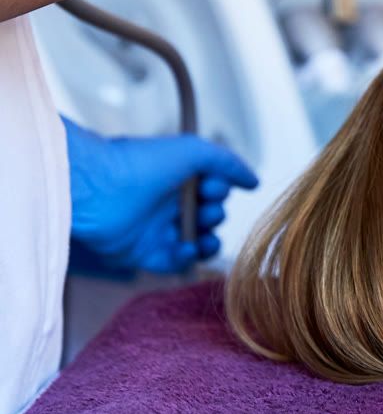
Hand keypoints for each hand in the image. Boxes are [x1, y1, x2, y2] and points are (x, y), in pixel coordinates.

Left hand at [63, 117, 257, 273]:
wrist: (98, 189)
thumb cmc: (142, 163)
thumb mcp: (195, 151)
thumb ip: (229, 163)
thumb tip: (254, 181)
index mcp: (180, 175)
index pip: (214, 188)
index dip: (220, 190)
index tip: (212, 188)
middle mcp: (170, 201)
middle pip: (208, 216)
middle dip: (215, 215)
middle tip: (205, 211)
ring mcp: (157, 228)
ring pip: (195, 241)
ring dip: (208, 241)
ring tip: (205, 239)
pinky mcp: (143, 253)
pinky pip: (173, 262)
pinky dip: (185, 258)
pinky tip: (185, 248)